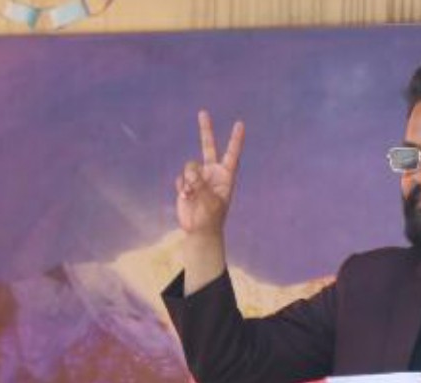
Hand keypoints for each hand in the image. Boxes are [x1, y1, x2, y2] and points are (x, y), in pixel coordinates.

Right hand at [175, 110, 244, 237]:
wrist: (199, 231)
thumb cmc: (211, 219)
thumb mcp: (210, 202)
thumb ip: (200, 185)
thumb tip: (190, 171)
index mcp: (225, 176)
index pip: (232, 154)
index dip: (235, 139)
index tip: (240, 124)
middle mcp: (212, 173)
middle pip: (208, 146)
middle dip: (205, 130)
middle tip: (203, 112)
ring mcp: (198, 177)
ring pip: (189, 166)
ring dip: (189, 180)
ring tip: (192, 195)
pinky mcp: (186, 183)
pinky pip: (180, 177)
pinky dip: (181, 187)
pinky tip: (186, 198)